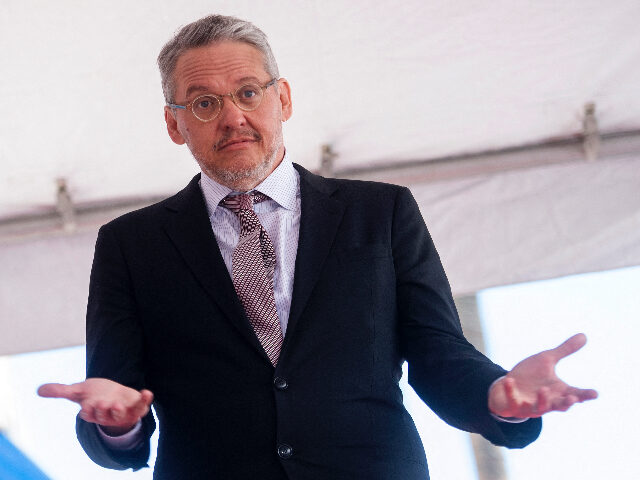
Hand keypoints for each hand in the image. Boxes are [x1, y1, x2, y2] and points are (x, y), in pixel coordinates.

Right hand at [38, 378, 152, 434]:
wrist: (113, 395)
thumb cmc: (94, 394)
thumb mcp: (78, 391)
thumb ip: (60, 391)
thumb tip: (38, 390)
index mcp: (93, 411)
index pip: (89, 414)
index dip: (88, 412)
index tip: (86, 407)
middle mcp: (108, 414)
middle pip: (105, 416)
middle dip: (105, 411)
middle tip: (105, 404)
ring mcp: (123, 412)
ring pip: (122, 415)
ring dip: (122, 410)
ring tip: (119, 403)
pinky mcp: (136, 407)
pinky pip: (143, 406)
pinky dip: (146, 400)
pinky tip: (147, 392)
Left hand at [488, 333, 597, 417]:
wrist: (506, 386)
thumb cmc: (530, 375)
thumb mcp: (547, 360)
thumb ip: (564, 350)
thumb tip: (584, 335)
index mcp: (558, 392)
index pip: (576, 395)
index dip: (585, 395)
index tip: (595, 393)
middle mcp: (547, 402)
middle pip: (560, 406)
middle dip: (567, 403)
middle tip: (574, 398)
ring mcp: (530, 407)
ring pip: (539, 408)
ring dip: (542, 400)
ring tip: (544, 389)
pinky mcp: (514, 407)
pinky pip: (513, 402)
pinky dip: (511, 392)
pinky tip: (509, 380)